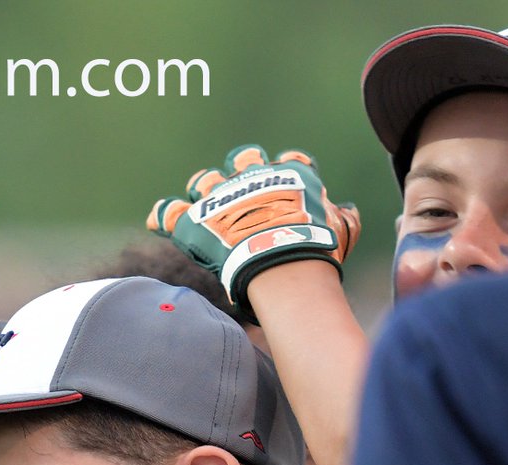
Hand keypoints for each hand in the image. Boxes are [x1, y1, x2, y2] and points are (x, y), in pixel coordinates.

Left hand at [147, 144, 359, 317]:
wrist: (285, 263)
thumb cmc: (319, 247)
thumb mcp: (343, 230)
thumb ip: (345, 218)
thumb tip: (348, 211)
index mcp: (290, 175)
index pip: (291, 160)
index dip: (290, 170)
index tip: (290, 188)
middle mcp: (253, 178)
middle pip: (242, 160)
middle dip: (242, 172)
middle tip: (243, 195)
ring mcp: (223, 197)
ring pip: (206, 181)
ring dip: (206, 191)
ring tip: (206, 208)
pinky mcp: (199, 222)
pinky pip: (173, 213)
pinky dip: (166, 215)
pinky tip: (158, 219)